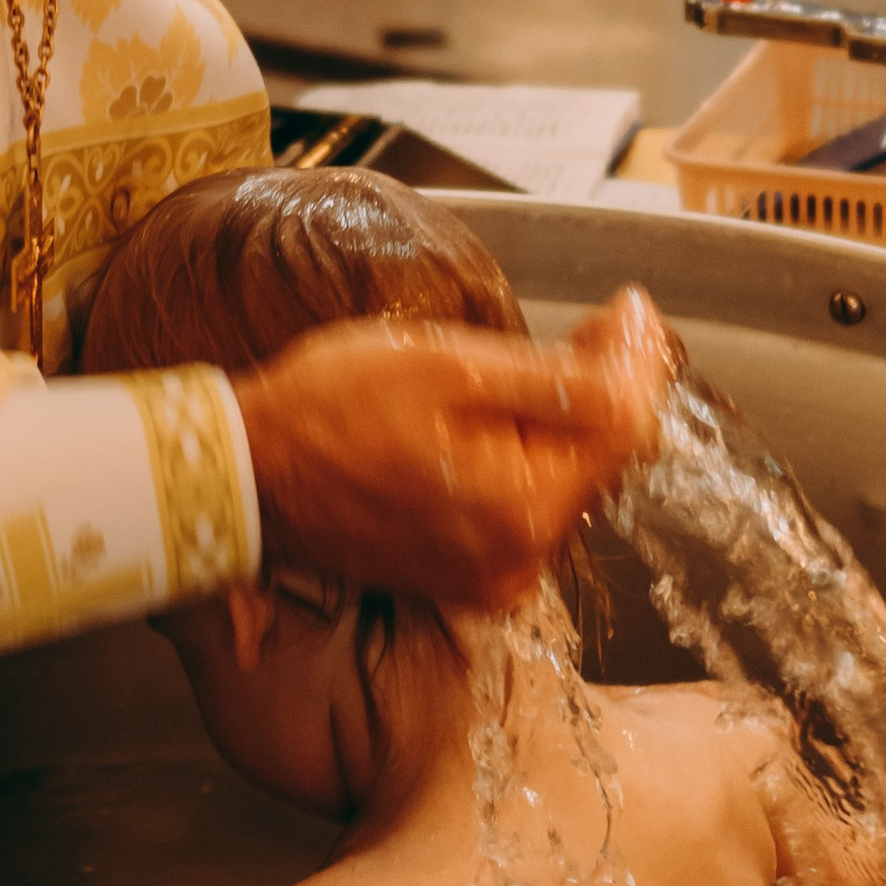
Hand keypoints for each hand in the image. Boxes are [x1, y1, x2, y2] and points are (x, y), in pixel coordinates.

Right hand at [231, 284, 672, 613]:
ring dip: (572, 421)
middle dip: (609, 387)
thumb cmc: (333, 408)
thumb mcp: (453, 368)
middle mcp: (516, 563)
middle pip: (599, 462)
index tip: (630, 306)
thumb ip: (561, 376)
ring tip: (558, 357)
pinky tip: (511, 413)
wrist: (246, 472)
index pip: (623, 428)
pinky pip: (522, 509)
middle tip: (604, 323)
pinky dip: (531, 458)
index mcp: (521, 512)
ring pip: (563, 485)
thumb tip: (638, 351)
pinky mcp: (462, 576)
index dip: (636, 359)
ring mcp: (488, 578)